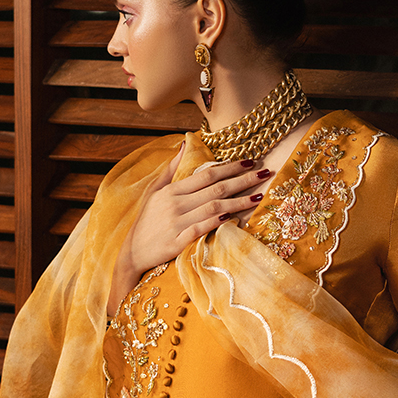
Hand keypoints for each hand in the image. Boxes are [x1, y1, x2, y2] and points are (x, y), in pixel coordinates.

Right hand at [108, 148, 270, 312]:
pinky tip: (236, 218)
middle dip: (243, 180)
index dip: (230, 167)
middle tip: (265, 172)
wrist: (133, 253)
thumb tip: (184, 144)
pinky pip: (203, 228)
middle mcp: (176, 204)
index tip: (250, 162)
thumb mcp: (155, 191)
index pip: (206, 174)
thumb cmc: (146, 221)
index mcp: (172, 190)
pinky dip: (219, 222)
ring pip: (214, 208)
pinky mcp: (178, 242)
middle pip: (215, 188)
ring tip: (259, 195)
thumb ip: (171, 169)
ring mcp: (177, 223)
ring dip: (239, 201)